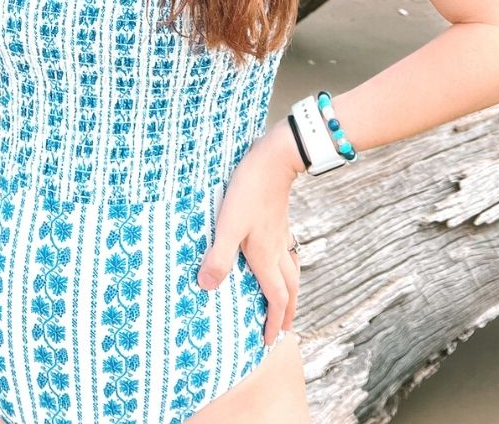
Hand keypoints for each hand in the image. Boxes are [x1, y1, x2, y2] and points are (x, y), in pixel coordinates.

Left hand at [197, 128, 304, 345]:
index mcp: (266, 256)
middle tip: (284, 330)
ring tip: (283, 301)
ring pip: (290, 271)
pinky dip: (284, 268)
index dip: (274, 321)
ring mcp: (279, 234)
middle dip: (287, 312)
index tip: (271, 341)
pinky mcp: (277, 221)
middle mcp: (277, 249)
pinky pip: (286, 254)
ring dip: (289, 291)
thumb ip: (219, 256)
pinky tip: (274, 260)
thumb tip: (207, 287)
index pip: (275, 297)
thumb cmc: (249, 191)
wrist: (275, 158)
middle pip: (289, 288)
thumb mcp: (228, 225)